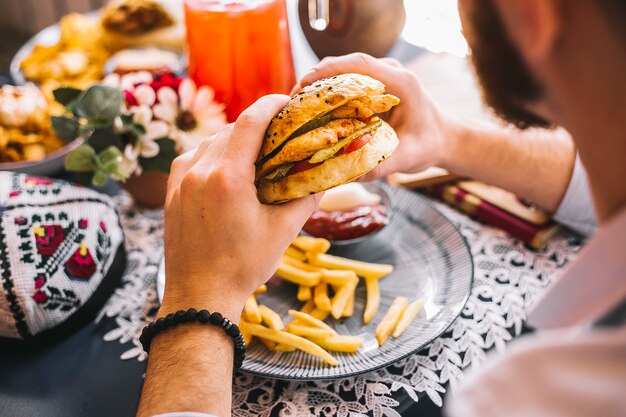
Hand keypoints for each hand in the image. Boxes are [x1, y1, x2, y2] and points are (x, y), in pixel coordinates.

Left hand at [161, 95, 320, 320]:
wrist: (199, 295)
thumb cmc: (242, 266)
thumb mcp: (282, 232)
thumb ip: (305, 199)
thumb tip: (324, 178)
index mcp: (228, 177)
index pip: (250, 121)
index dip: (271, 104)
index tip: (287, 100)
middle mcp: (200, 170)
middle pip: (232, 129)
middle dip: (257, 125)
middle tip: (279, 132)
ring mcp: (180, 179)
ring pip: (211, 142)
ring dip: (235, 140)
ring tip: (255, 152)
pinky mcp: (171, 190)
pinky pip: (194, 157)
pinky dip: (214, 154)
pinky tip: (228, 169)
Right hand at [296, 53, 452, 179]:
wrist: (443, 138)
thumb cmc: (428, 145)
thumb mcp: (408, 159)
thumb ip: (382, 165)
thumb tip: (347, 172)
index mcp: (399, 82)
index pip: (358, 65)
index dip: (327, 71)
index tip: (302, 86)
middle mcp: (388, 73)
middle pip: (344, 65)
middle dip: (314, 80)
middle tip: (290, 104)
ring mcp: (380, 77)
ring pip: (342, 73)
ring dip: (318, 88)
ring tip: (296, 109)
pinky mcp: (372, 86)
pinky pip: (345, 83)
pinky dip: (327, 94)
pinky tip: (312, 113)